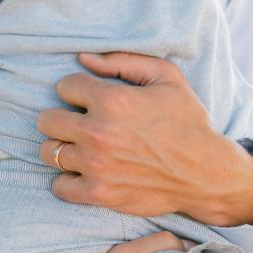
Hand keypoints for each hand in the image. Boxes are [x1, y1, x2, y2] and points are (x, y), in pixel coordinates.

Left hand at [36, 52, 252, 226]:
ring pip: (49, 152)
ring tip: (83, 147)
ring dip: (63, 148)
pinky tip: (84, 172)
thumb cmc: (187, 121)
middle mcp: (98, 133)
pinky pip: (59, 186)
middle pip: (47, 120)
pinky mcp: (99, 193)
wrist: (205, 173)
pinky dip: (67, 180)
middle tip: (81, 122)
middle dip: (62, 117)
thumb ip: (122, 61)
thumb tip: (83, 59)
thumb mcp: (166, 77)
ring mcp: (96, 166)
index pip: (64, 87)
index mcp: (111, 100)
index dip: (78, 90)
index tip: (92, 99)